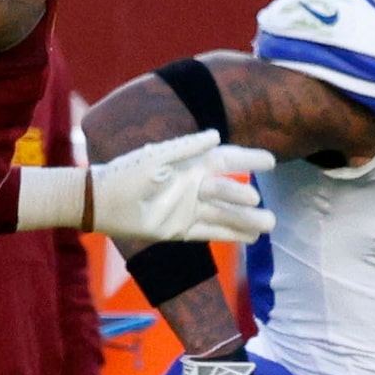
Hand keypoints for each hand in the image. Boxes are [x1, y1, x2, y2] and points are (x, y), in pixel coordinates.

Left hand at [88, 130, 275, 244]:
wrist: (104, 201)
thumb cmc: (128, 172)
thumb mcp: (158, 155)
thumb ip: (187, 146)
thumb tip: (217, 135)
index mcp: (192, 164)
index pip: (228, 161)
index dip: (249, 160)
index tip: (271, 162)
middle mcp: (195, 186)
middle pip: (229, 191)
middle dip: (245, 197)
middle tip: (260, 202)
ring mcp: (189, 209)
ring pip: (225, 215)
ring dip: (247, 220)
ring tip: (269, 225)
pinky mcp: (181, 229)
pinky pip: (212, 233)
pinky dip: (231, 235)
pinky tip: (252, 239)